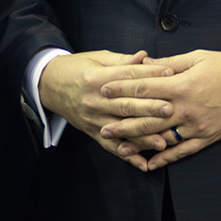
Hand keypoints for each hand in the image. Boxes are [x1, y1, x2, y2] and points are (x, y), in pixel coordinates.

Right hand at [38, 50, 174, 170]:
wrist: (49, 85)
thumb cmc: (76, 68)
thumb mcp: (97, 58)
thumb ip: (122, 60)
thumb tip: (144, 57)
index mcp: (97, 78)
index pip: (128, 76)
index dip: (149, 74)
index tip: (170, 73)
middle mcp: (95, 100)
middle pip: (126, 105)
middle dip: (150, 108)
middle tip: (171, 109)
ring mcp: (93, 118)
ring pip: (121, 129)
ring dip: (143, 137)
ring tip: (163, 142)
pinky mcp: (92, 132)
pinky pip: (111, 146)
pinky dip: (128, 156)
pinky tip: (143, 163)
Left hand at [98, 50, 220, 168]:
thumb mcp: (196, 57)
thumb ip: (168, 64)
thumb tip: (145, 64)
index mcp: (181, 86)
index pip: (144, 88)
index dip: (122, 89)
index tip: (103, 90)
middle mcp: (185, 109)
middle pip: (148, 117)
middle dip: (123, 123)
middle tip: (103, 127)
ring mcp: (196, 126)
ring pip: (162, 137)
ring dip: (140, 144)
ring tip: (119, 148)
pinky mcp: (207, 137)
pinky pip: (183, 151)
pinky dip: (166, 158)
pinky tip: (150, 163)